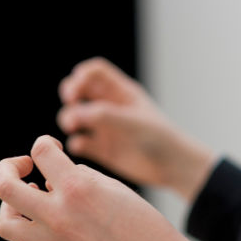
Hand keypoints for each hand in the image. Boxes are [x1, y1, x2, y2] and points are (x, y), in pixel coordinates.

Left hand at [0, 135, 201, 240]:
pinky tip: (45, 223)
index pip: (40, 152)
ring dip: (11, 205)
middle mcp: (59, 215)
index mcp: (78, 189)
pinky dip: (28, 231)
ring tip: (30, 197)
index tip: (53, 148)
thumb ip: (79, 176)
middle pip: (5, 187)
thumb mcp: (114, 187)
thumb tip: (51, 177)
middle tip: (23, 167)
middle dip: (8, 169)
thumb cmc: (143, 224)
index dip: (44, 143)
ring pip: (5, 222)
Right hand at [57, 57, 215, 201]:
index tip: (76, 88)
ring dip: (69, 118)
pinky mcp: (102, 149)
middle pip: (80, 89)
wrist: (172, 167)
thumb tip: (74, 114)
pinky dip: (76, 143)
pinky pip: (81, 143)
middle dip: (70, 93)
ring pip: (76, 115)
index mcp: (121, 93)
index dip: (81, 76)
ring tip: (72, 126)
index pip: (94, 73)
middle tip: (70, 102)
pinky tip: (80, 146)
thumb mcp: (132, 122)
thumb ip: (103, 115)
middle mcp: (110, 107)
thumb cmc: (159, 138)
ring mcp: (105, 128)